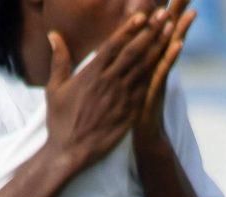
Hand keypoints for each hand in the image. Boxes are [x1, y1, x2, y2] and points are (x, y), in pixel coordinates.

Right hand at [43, 16, 164, 172]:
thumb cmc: (60, 121)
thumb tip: (54, 34)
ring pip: (144, 67)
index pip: (113, 45)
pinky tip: (168, 61)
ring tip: (171, 30)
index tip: (142, 15)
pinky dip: (158, 73)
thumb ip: (59, 59)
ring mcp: (121, 97)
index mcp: (90, 73)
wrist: (70, 152)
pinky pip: (147, 88)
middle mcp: (108, 82)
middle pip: (133, 51)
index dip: (129, 29)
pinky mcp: (129, 112)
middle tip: (164, 15)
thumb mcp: (55, 88)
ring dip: (159, 47)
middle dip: (150, 31)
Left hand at [133, 6, 194, 143]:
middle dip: (178, 12)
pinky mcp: (155, 90)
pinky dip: (171, 57)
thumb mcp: (128, 76)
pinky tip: (178, 44)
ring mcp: (158, 76)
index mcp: (149, 56)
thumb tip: (126, 40)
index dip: (165, 9)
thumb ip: (130, 57)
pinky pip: (164, 70)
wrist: (139, 134)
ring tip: (191, 12)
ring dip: (181, 30)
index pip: (158, 27)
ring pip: (170, 48)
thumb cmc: (132, 106)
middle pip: (169, 31)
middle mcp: (157, 63)